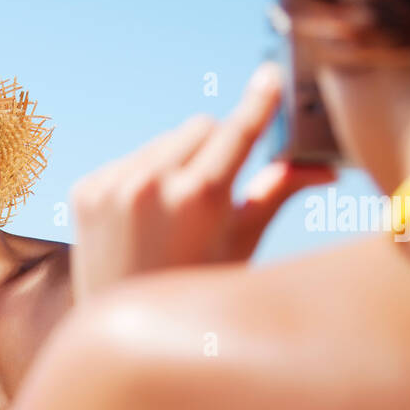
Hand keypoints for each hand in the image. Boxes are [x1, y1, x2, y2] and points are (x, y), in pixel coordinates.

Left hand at [70, 63, 334, 298]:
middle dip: (215, 148)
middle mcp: (151, 185)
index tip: (268, 77)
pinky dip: (144, 177)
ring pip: (165, 140)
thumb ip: (275, 195)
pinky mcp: (86, 190)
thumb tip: (323, 167)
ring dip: (178, 161)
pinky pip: (130, 158)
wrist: (121, 331)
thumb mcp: (240, 246)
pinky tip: (144, 220)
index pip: (238, 130)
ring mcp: (112, 186)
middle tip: (215, 194)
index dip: (258, 103)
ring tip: (175, 215)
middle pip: (201, 125)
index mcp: (199, 198)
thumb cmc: (194, 293)